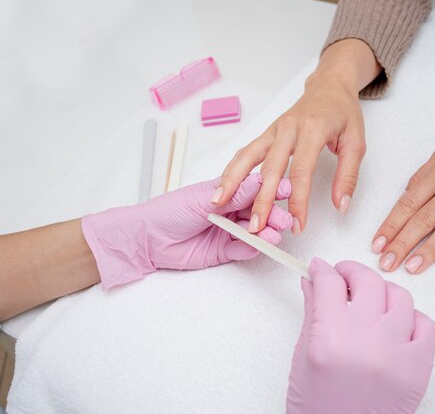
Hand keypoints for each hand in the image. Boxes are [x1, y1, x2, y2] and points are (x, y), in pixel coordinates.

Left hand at [82, 173, 292, 289]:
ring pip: (253, 233)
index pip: (254, 190)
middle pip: (258, 213)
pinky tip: (259, 246)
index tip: (288, 190)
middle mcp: (229, 211)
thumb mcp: (203, 199)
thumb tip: (262, 182)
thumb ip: (234, 195)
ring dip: (265, 234)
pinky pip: (241, 250)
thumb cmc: (169, 211)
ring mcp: (227, 232)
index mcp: (225, 192)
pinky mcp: (222, 252)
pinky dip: (251, 248)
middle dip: (272, 216)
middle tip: (285, 220)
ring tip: (274, 236)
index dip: (271, 191)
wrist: (147, 239)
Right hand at [214, 39, 381, 234]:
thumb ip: (348, 176)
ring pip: (248, 156)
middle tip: (256, 226)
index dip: (298, 201)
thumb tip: (341, 206)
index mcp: (313, 130)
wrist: (329, 86)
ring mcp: (274, 130)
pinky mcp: (266, 133)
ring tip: (219, 203)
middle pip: (270, 168)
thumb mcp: (356, 143)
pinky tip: (222, 185)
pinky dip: (232, 169)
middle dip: (261, 200)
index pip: (302, 172)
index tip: (297, 224)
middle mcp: (289, 128)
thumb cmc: (342, 113)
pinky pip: (246, 152)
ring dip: (233, 181)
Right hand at [286, 258, 434, 413]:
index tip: (320, 268)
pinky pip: (426, 325)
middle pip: (367, 281)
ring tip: (370, 303)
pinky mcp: (419, 369)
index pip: (329, 284)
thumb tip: (314, 282)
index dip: (323, 270)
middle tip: (342, 278)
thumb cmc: (317, 407)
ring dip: (381, 293)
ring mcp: (397, 354)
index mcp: (330, 339)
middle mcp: (366, 342)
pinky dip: (411, 319)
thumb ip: (312, 312)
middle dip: (350, 272)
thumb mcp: (303, 357)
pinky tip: (395, 325)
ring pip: (399, 297)